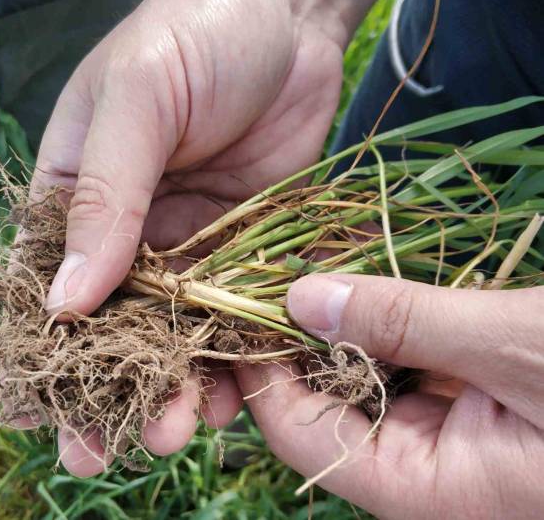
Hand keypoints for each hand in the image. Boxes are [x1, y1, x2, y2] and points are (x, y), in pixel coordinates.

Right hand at [27, 0, 373, 475]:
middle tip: (98, 454)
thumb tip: (62, 300)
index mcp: (74, 191)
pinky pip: (230, 315)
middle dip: (105, 389)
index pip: (43, 281)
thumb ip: (102, 197)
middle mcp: (127, 227)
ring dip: (169, 386)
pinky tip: (229, 397)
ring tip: (173, 433)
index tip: (38, 415)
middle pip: (107, 324)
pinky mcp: (241, 250)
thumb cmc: (196, 33)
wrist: (288, 17)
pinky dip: (229, 357)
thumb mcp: (135, 101)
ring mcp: (186, 244)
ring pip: (170, 332)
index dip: (41, 351)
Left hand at [236, 274, 543, 517]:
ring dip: (339, 321)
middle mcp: (419, 470)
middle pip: (320, 403)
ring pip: (357, 377)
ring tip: (319, 262)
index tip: (240, 298)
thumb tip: (301, 299)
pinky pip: (399, 364)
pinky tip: (372, 281)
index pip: (296, 431)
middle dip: (296, 335)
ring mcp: (441, 437)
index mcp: (420, 488)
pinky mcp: (462, 405)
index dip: (262, 365)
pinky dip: (383, 322)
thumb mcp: (510, 348)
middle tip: (278, 266)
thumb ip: (405, 324)